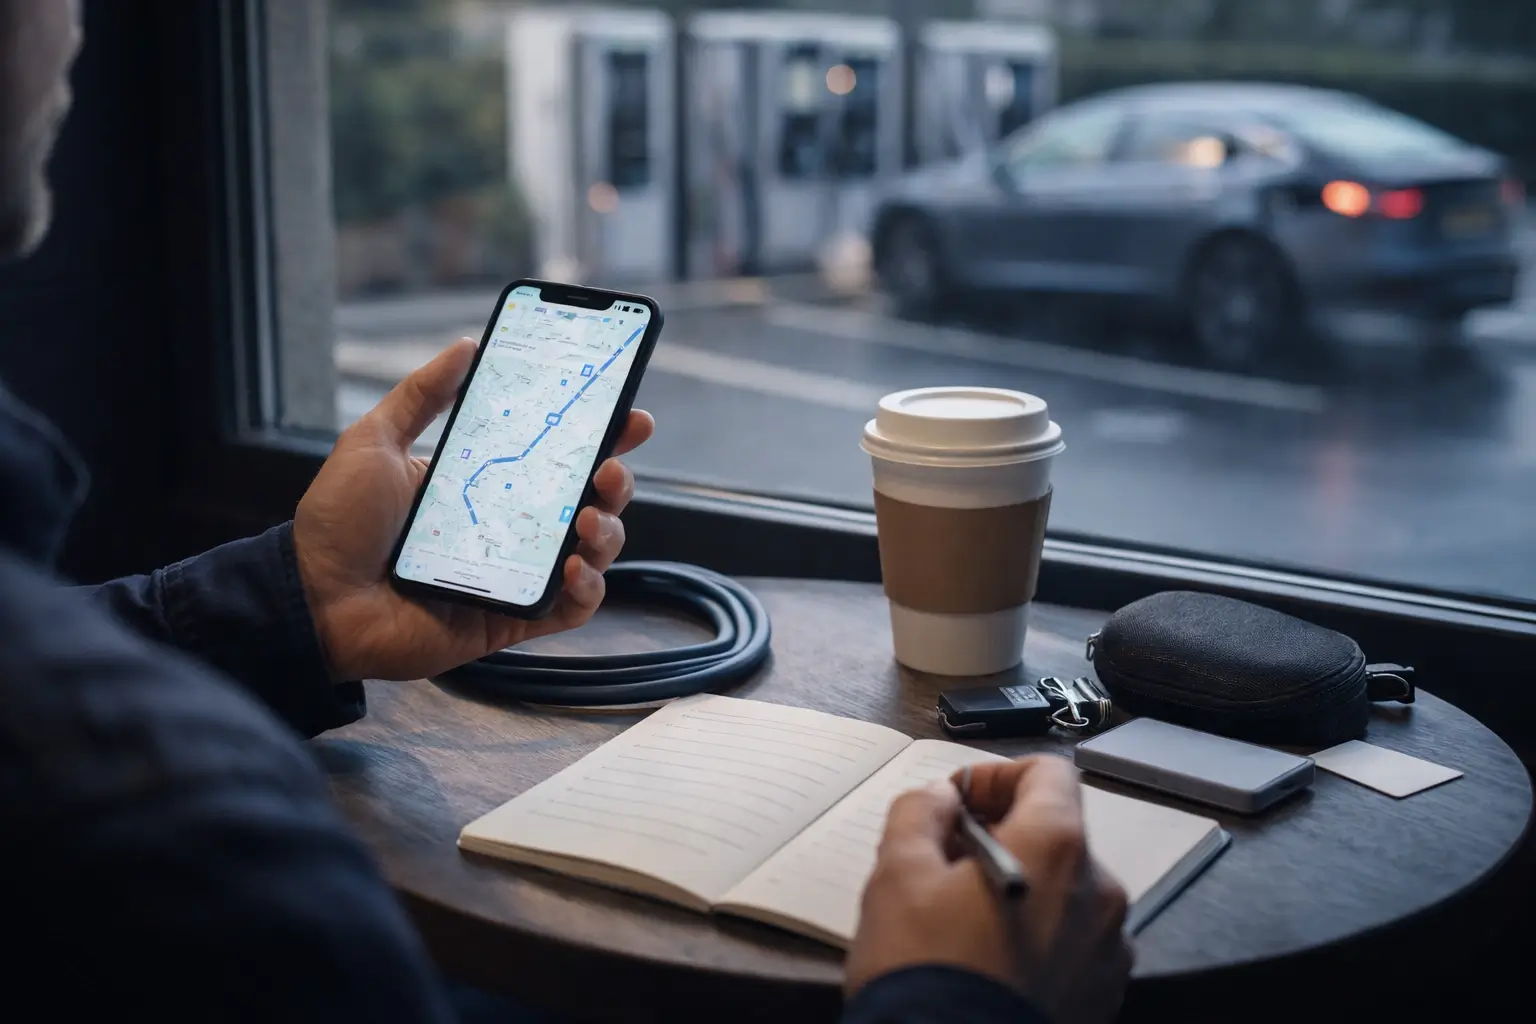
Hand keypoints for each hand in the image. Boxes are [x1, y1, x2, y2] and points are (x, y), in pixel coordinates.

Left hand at [292, 338, 654, 681]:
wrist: (311, 600)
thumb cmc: (336, 525)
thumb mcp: (374, 441)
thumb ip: (422, 394)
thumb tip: (465, 346)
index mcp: (484, 484)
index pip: (557, 456)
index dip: (602, 437)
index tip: (629, 416)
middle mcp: (508, 528)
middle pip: (589, 502)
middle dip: (616, 481)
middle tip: (610, 467)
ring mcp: (514, 575)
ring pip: (593, 552)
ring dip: (608, 532)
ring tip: (587, 517)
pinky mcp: (511, 619)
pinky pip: (572, 609)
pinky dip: (589, 590)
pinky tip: (575, 568)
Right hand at [845, 755, 1131, 1023]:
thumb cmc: (925, 968)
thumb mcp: (898, 872)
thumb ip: (921, 812)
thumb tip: (942, 797)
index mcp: (1056, 847)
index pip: (1048, 773)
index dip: (997, 775)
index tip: (959, 801)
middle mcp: (1100, 891)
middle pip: (1056, 834)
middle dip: (1003, 834)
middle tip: (948, 860)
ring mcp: (1108, 949)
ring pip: (1066, 891)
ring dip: (1022, 887)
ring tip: (966, 917)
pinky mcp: (1103, 994)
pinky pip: (1075, 943)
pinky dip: (1039, 936)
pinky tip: (992, 958)